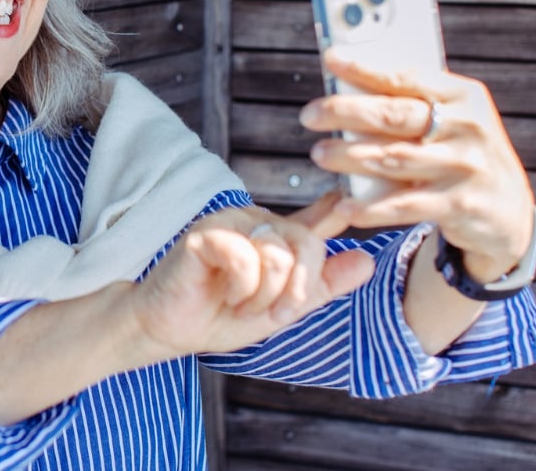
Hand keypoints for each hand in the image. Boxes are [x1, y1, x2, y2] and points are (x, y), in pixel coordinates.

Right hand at [130, 199, 372, 356]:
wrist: (168, 329)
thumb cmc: (218, 316)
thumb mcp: (281, 308)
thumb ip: (322, 285)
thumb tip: (367, 260)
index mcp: (276, 236)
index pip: (317, 219)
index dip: (336, 212)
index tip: (347, 205)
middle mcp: (256, 221)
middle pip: (307, 244)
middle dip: (297, 290)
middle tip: (272, 313)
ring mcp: (229, 222)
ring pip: (279, 254)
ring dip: (265, 295)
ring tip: (241, 304)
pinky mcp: (205, 233)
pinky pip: (246, 259)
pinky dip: (241, 288)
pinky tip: (224, 293)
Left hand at [299, 50, 535, 282]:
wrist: (507, 208)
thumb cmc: (460, 150)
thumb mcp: (450, 117)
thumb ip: (410, 101)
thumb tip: (347, 83)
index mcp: (463, 96)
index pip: (407, 77)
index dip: (365, 67)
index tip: (331, 58)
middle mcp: (467, 128)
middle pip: (394, 115)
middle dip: (345, 112)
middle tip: (309, 115)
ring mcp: (465, 167)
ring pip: (394, 159)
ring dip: (350, 157)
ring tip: (319, 153)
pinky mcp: (460, 205)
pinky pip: (405, 205)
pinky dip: (371, 207)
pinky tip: (345, 205)